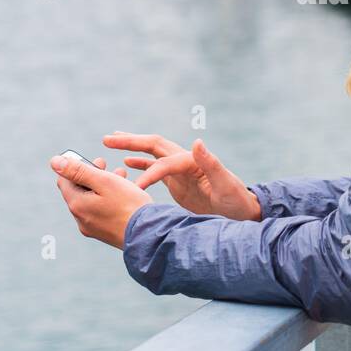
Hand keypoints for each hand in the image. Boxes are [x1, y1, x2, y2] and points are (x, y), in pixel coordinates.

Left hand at [51, 154, 153, 248]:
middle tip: (104, 163)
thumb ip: (79, 170)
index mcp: (77, 204)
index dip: (75, 166)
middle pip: (78, 191)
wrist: (148, 234)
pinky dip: (107, 199)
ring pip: (91, 201)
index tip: (91, 159)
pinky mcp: (104, 233)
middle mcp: (81, 219)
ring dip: (101, 185)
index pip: (64, 180)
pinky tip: (122, 193)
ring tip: (119, 175)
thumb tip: (54, 162)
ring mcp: (92, 228)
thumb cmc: (128, 205)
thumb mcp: (104, 181)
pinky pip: (99, 212)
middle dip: (90, 175)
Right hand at [102, 133, 260, 221]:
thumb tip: (197, 141)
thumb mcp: (226, 184)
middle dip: (131, 141)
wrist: (242, 212)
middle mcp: (185, 161)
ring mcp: (180, 170)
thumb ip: (211, 163)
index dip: (148, 173)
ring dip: (132, 147)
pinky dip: (140, 164)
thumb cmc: (236, 200)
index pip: (164, 163)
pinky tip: (126, 163)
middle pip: (154, 145)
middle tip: (107, 139)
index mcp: (193, 162)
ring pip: (152, 153)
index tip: (134, 188)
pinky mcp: (178, 180)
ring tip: (110, 141)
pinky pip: (155, 167)